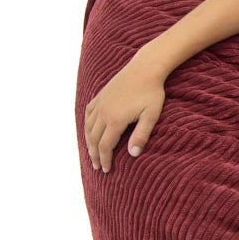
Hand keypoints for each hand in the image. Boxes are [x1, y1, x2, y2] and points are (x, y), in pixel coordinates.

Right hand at [84, 52, 166, 173]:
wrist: (145, 69)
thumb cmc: (152, 93)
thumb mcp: (151, 115)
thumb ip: (142, 135)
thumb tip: (133, 154)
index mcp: (115, 119)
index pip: (106, 146)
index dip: (105, 159)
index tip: (106, 170)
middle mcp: (103, 112)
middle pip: (94, 139)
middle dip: (94, 155)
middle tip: (97, 167)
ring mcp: (100, 103)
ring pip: (88, 127)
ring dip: (88, 142)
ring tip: (92, 153)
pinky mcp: (100, 96)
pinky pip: (88, 113)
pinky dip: (86, 125)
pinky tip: (89, 131)